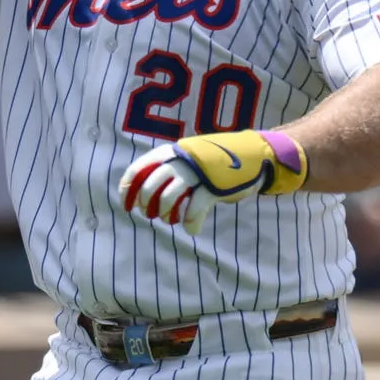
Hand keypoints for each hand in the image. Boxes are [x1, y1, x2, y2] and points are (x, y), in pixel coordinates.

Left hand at [119, 129, 309, 235]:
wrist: (253, 155)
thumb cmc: (214, 162)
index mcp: (170, 151)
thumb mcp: (188, 159)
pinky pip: (193, 209)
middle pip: (150, 186)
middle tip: (151, 215)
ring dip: (165, 215)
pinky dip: (189, 222)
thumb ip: (168, 173)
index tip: (126, 206)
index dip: (128, 189)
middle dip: (146, 205)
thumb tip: (142, 196)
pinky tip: (191, 228)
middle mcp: (180, 160)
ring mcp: (197, 172)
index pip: (137, 169)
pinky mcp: (214, 186)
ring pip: (168, 199)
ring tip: (170, 220)